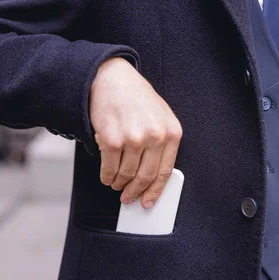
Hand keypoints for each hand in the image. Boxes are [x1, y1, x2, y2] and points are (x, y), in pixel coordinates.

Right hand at [90, 57, 182, 207]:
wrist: (112, 78)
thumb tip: (155, 177)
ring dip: (119, 184)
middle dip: (135, 192)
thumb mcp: (161, 116)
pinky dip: (107, 177)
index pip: (165, 171)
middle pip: (145, 177)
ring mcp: (133, 138)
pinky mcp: (112, 140)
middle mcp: (155, 136)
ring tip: (116, 183)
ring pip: (126, 175)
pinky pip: (109, 169)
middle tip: (128, 197)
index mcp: (172, 132)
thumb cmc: (136, 98)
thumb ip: (162, 143)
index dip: (156, 191)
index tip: (148, 201)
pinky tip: (107, 176)